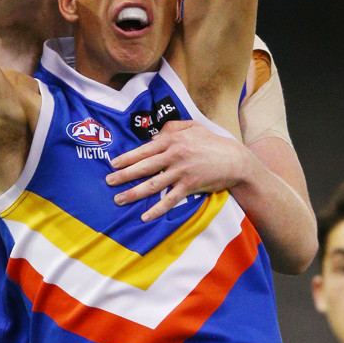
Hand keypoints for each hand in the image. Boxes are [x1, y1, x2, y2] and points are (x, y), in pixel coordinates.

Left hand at [106, 119, 248, 221]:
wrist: (235, 160)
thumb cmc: (213, 142)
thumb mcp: (193, 127)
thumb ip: (173, 127)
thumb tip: (156, 134)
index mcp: (173, 140)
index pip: (144, 150)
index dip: (127, 158)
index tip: (113, 163)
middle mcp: (174, 155)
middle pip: (144, 167)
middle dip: (124, 175)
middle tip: (108, 181)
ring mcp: (181, 172)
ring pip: (152, 184)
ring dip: (134, 193)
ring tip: (119, 199)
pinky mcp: (190, 187)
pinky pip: (169, 200)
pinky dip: (156, 209)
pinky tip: (145, 216)